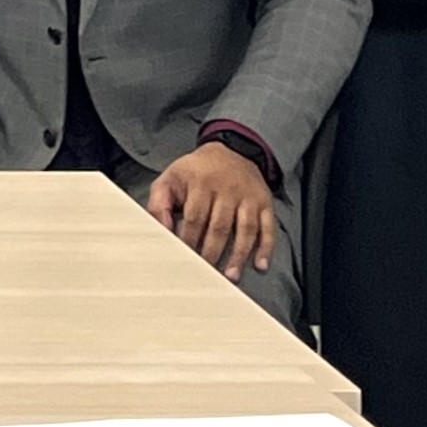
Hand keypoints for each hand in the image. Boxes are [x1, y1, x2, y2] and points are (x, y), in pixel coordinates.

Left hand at [147, 142, 276, 280]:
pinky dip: (266, 248)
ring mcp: (248, 197)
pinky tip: (260, 266)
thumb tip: (160, 230)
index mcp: (200, 183)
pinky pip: (268, 227)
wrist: (231, 150)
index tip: (184, 259)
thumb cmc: (196, 171)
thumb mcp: (170, 178)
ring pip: (245, 230)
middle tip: (205, 273)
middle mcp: (226, 190)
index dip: (189, 240)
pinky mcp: (264, 203)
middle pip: (220, 227)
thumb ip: (158, 203)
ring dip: (238, 255)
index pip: (194, 218)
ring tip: (230, 276)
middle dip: (211, 252)